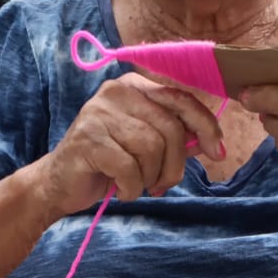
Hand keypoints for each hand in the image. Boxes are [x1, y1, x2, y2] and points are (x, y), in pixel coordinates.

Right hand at [40, 74, 223, 216]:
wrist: (59, 184)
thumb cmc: (107, 165)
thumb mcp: (145, 146)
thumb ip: (175, 137)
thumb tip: (212, 143)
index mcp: (134, 87)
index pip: (181, 100)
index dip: (206, 126)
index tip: (218, 153)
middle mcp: (117, 92)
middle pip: (170, 129)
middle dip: (174, 165)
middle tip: (161, 184)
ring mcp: (99, 114)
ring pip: (152, 149)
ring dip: (149, 178)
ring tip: (135, 184)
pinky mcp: (88, 140)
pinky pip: (129, 168)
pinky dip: (131, 188)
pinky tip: (120, 190)